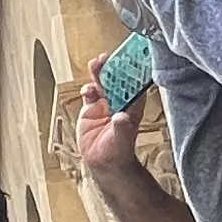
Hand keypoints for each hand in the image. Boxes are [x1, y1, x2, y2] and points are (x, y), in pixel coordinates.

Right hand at [76, 59, 143, 173]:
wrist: (103, 163)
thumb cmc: (118, 152)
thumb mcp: (121, 140)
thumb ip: (121, 128)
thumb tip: (121, 118)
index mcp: (132, 106)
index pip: (133, 84)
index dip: (131, 70)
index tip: (129, 58)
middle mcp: (119, 102)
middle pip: (116, 79)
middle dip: (112, 67)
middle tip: (107, 57)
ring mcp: (104, 105)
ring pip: (101, 83)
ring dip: (99, 73)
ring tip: (95, 64)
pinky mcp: (90, 110)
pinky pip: (89, 94)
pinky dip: (87, 89)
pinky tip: (87, 90)